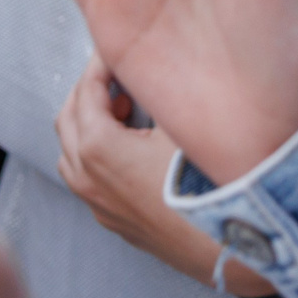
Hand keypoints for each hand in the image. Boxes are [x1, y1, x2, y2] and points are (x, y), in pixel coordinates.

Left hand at [55, 56, 273, 297]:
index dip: (100, 64)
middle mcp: (88, 177)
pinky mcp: (113, 220)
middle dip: (89, 90)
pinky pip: (86, 178)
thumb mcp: (183, 122)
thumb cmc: (208, 188)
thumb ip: (158, 89)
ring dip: (88, 124)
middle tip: (116, 74)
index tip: (113, 50)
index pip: (87, 90)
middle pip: (69, 117)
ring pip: (71, 152)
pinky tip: (128, 146)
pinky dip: (93, 153)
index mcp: (97, 148)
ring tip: (122, 109)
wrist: (228, 246)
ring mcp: (98, 203)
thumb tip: (152, 67)